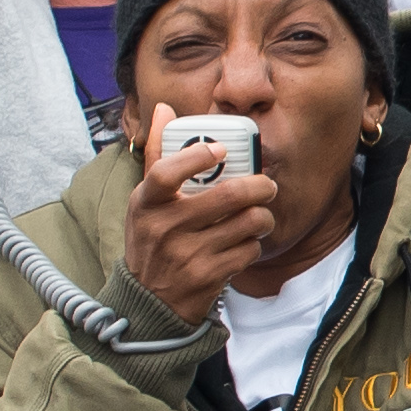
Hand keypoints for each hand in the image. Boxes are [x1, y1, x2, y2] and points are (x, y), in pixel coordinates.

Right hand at [122, 105, 275, 324]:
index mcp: (146, 203)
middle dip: (260, 187)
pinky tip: (246, 242)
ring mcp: (187, 255)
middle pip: (228, 196)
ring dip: (263, 217)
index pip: (165, 172)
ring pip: (247, 223)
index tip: (221, 150)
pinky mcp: (208, 277)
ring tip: (261, 214)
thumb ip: (157, 155)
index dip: (196, 157)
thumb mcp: (144, 202)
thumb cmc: (150, 241)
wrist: (149, 302)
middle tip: (267, 185)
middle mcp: (164, 228)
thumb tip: (165, 109)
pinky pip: (248, 250)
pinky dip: (254, 244)